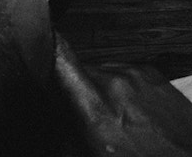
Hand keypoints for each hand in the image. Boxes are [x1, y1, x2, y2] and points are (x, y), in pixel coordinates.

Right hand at [53, 35, 191, 156]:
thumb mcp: (99, 151)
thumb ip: (75, 129)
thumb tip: (61, 115)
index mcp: (97, 109)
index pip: (62, 62)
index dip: (48, 50)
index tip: (39, 45)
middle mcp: (116, 84)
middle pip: (80, 71)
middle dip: (76, 87)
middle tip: (82, 112)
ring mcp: (137, 74)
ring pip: (103, 72)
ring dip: (100, 88)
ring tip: (111, 114)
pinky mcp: (153, 72)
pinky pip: (125, 73)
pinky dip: (121, 86)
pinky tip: (130, 109)